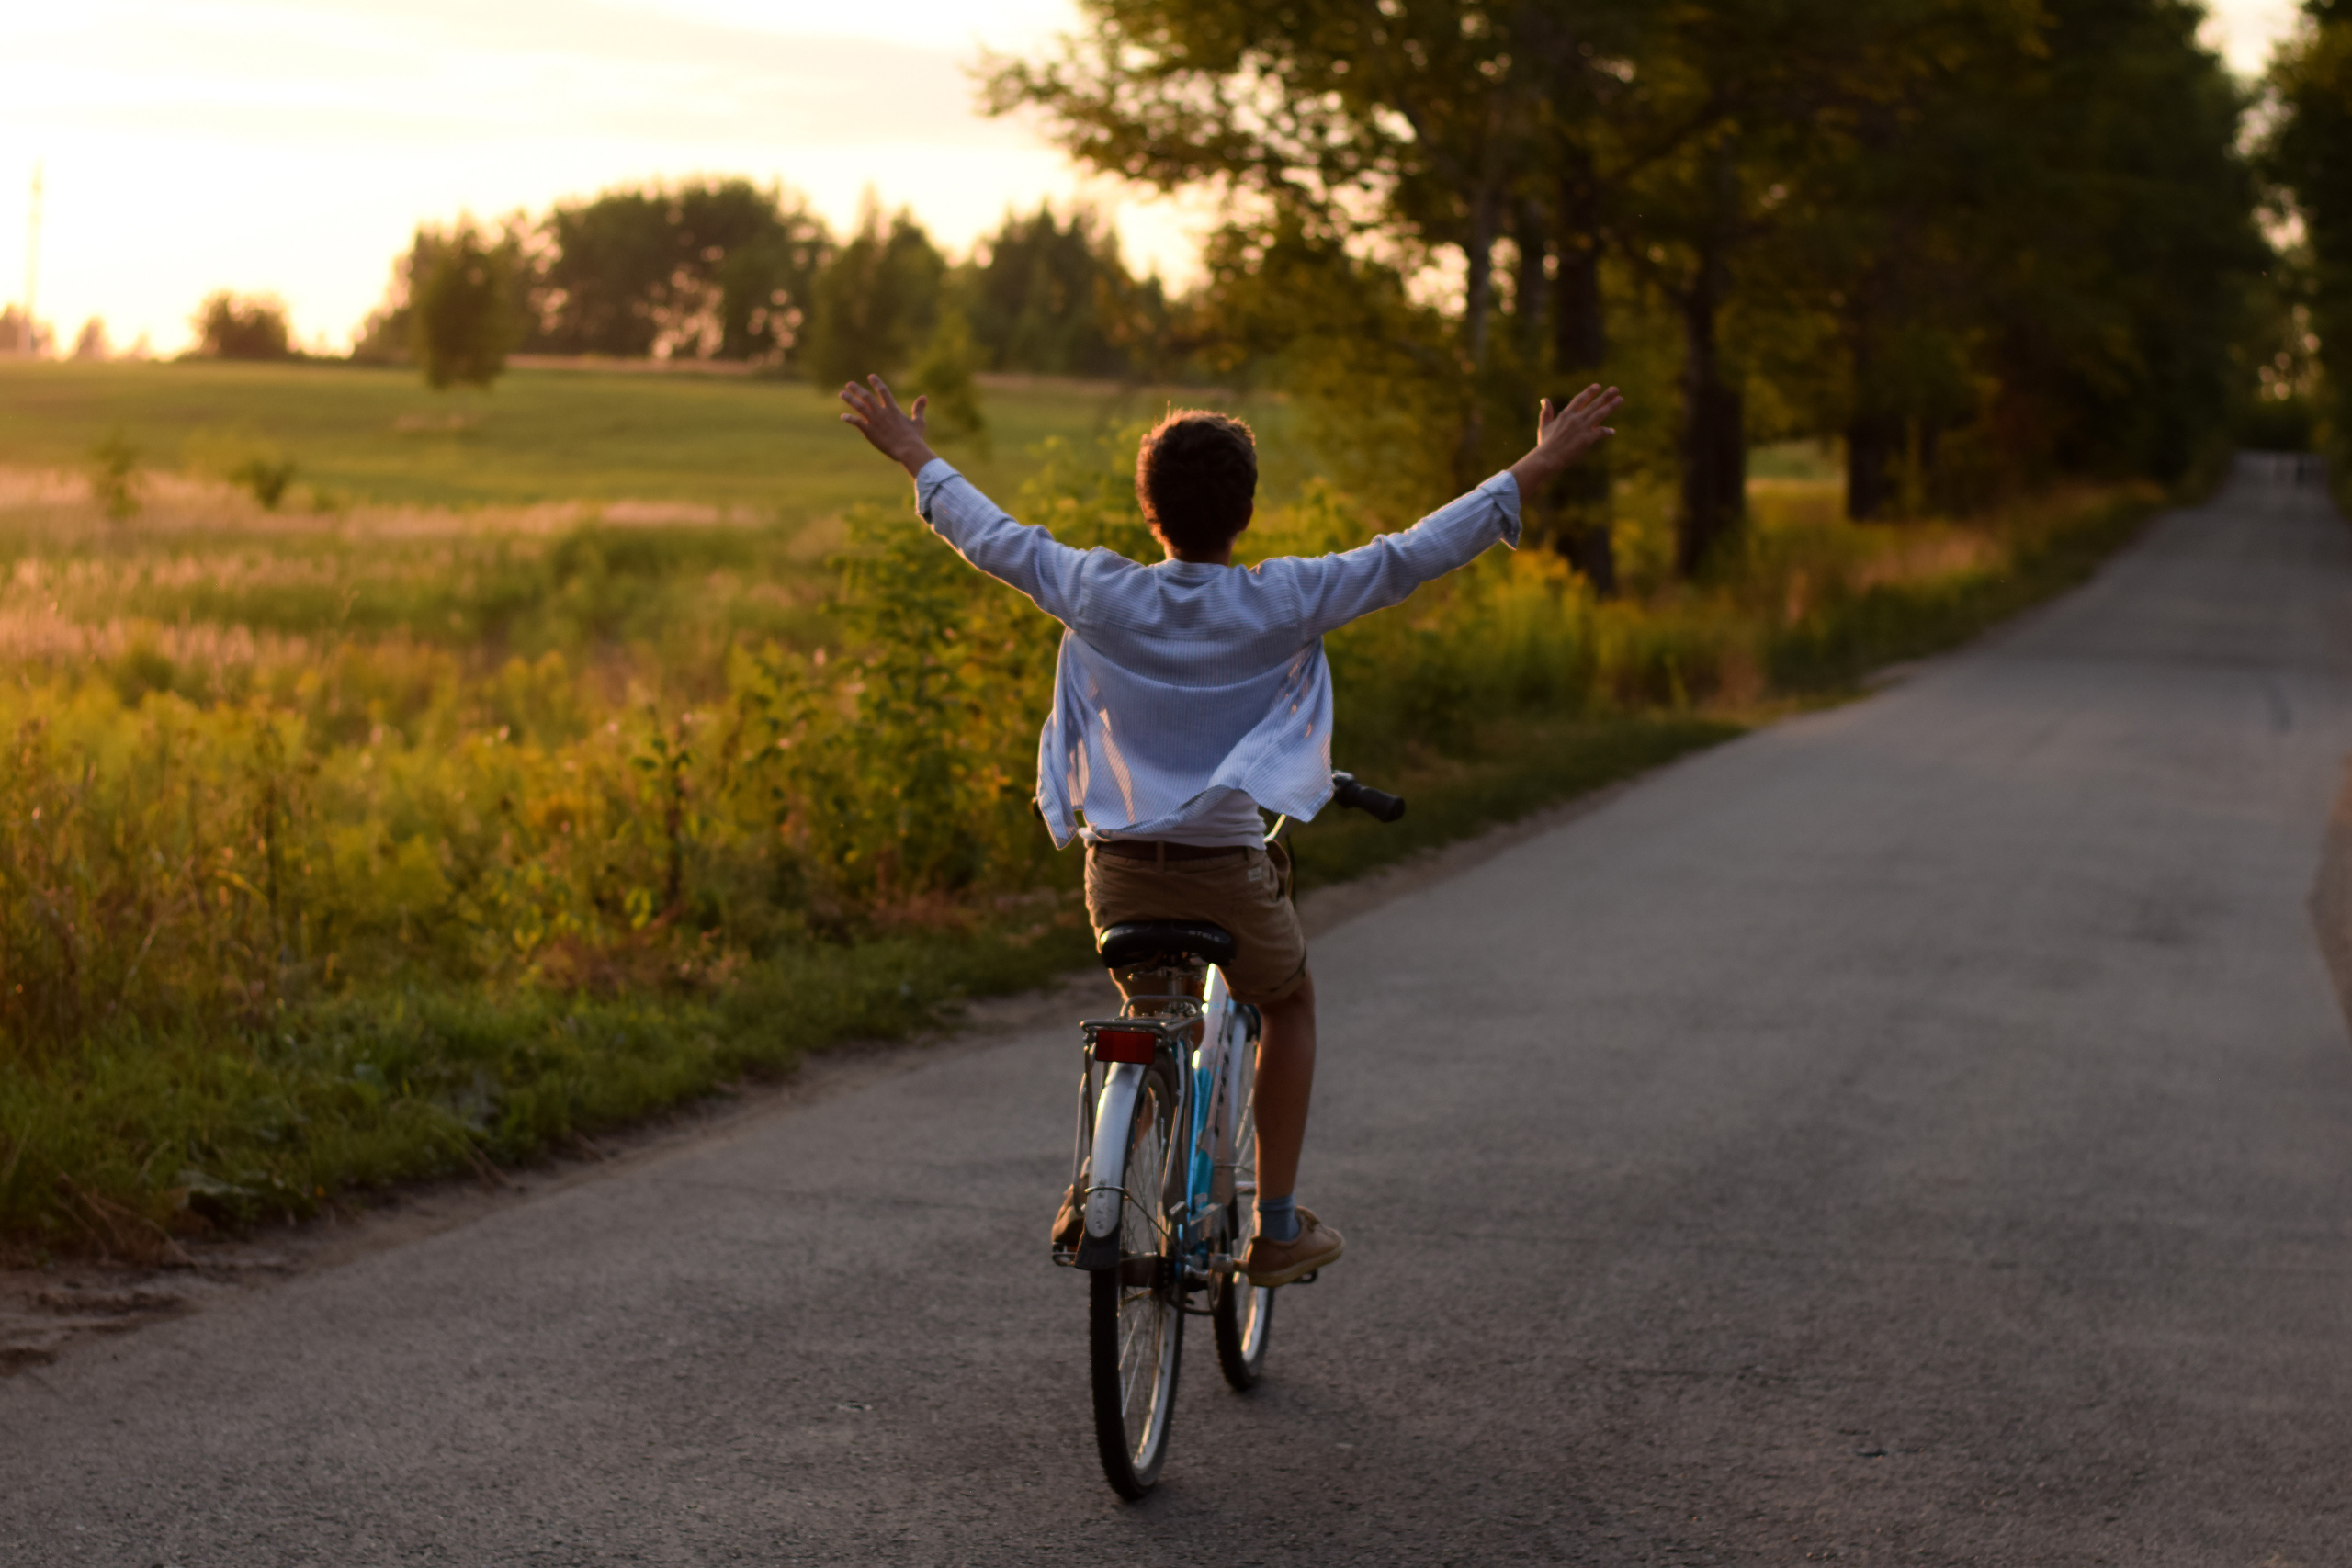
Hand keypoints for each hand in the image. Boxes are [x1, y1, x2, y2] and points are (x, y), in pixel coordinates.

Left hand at [838, 375, 938, 477]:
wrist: (907, 449)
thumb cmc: (915, 437)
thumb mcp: (919, 422)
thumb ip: (919, 408)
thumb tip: (924, 397)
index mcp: (893, 409)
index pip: (883, 391)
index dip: (876, 383)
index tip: (870, 376)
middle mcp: (882, 412)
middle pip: (867, 397)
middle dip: (857, 389)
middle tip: (849, 384)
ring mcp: (874, 421)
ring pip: (859, 406)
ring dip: (850, 399)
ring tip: (842, 394)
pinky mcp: (869, 431)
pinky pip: (856, 422)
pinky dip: (849, 418)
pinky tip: (843, 416)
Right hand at [1507, 384, 1622, 498]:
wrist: (1547, 459)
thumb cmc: (1545, 445)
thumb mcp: (1544, 426)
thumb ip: (1546, 412)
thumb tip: (1544, 399)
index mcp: (1565, 415)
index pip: (1580, 399)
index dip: (1589, 392)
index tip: (1597, 386)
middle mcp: (1575, 418)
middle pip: (1594, 404)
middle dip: (1605, 396)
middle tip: (1615, 389)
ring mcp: (1582, 428)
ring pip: (1600, 414)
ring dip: (1611, 406)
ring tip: (1620, 399)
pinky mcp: (1587, 439)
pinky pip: (1600, 432)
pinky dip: (1607, 432)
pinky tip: (1612, 432)